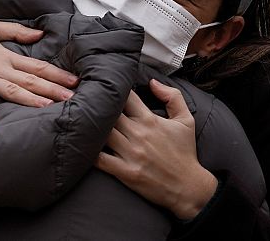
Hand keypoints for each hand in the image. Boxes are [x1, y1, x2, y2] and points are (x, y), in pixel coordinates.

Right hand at [0, 19, 78, 130]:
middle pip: (29, 80)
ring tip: (47, 107)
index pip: (36, 66)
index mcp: (4, 56)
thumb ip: (16, 31)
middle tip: (71, 97)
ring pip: (10, 90)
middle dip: (52, 89)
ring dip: (29, 99)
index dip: (56, 74)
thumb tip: (39, 34)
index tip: (74, 81)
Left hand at [95, 80, 216, 219]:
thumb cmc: (185, 153)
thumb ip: (172, 96)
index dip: (114, 90)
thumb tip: (153, 82)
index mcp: (149, 120)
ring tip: (81, 120)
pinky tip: (83, 145)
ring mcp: (131, 154)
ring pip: (101, 133)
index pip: (126, 97)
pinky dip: (89, 151)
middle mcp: (138, 134)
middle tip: (85, 101)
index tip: (107, 89)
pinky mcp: (125, 172)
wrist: (188, 187)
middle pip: (108, 113)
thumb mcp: (186, 120)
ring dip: (90, 126)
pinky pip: (100, 160)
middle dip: (97, 105)